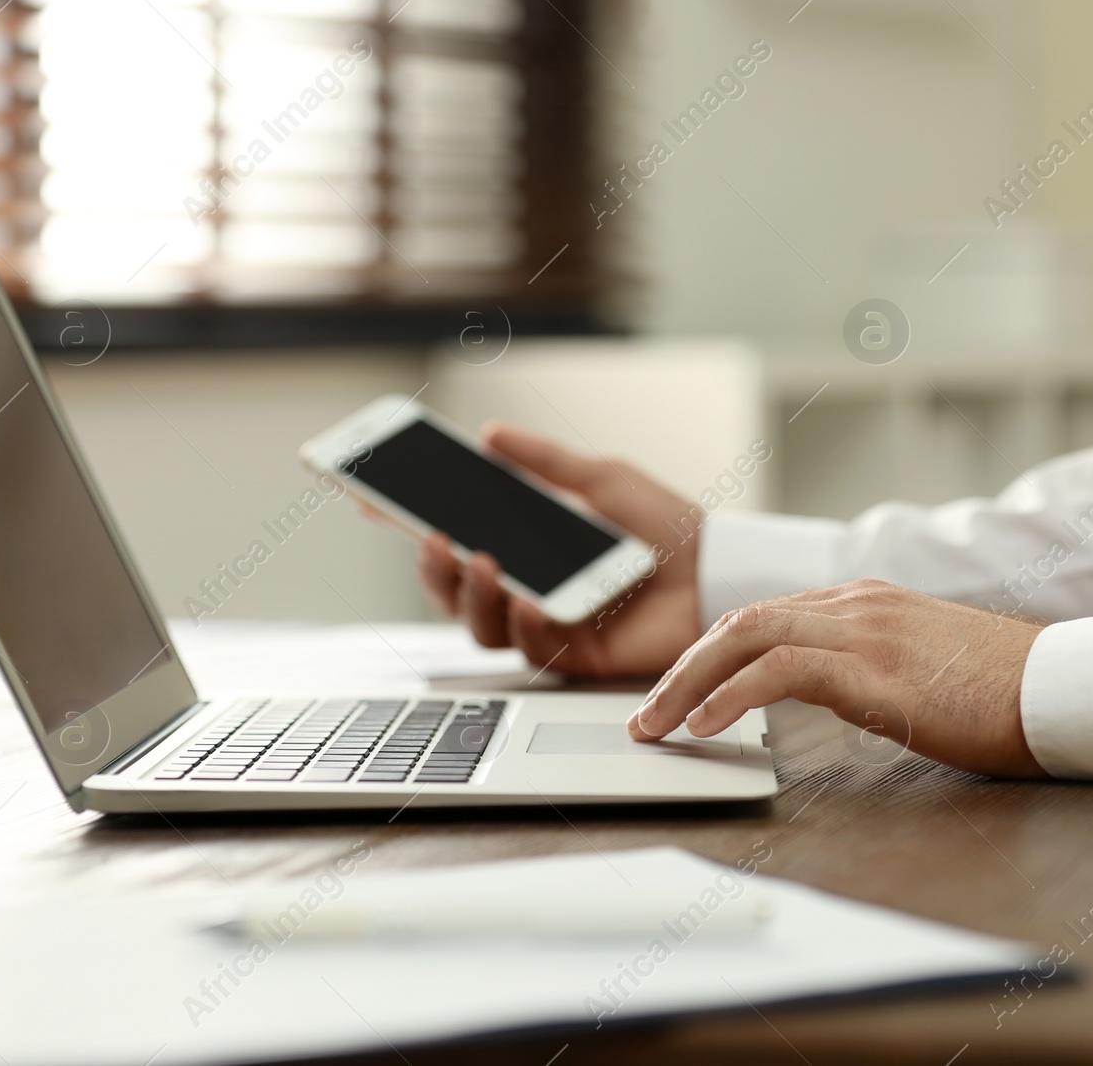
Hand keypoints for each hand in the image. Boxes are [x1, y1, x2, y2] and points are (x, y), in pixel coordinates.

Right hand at [411, 424, 703, 676]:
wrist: (719, 570)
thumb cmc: (670, 527)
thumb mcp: (603, 480)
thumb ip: (546, 462)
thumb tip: (491, 436)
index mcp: (531, 547)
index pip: (458, 537)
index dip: (411, 522)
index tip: (373, 499)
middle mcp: (531, 588)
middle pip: (455, 591)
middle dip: (433, 567)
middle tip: (433, 537)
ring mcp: (550, 625)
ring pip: (481, 625)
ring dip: (469, 595)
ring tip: (478, 561)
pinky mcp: (576, 657)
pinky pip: (532, 649)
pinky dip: (526, 623)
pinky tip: (534, 601)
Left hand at [627, 580, 1049, 777]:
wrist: (1066, 687)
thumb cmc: (1004, 690)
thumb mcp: (923, 668)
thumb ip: (871, 668)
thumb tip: (833, 696)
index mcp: (865, 603)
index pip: (764, 617)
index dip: (710, 656)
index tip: (679, 694)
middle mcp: (856, 605)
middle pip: (740, 620)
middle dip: (681, 667)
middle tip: (646, 715)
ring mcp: (866, 630)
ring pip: (747, 635)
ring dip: (688, 682)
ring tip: (656, 725)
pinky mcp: (878, 669)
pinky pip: (781, 671)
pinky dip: (732, 695)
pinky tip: (706, 725)